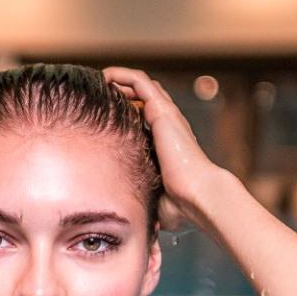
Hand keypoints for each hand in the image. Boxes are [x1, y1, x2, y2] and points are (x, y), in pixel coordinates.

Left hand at [101, 67, 227, 232]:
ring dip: (121, 80)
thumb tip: (132, 219)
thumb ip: (143, 201)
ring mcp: (166, 116)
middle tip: (98, 95)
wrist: (198, 195)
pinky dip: (123, 75)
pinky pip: (141, 82)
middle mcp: (167, 126)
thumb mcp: (156, 201)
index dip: (126, 114)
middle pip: (144, 98)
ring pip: (143, 86)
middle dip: (122, 93)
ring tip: (100, 80)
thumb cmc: (182, 204)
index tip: (103, 117)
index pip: (145, 119)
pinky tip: (105, 76)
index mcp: (166, 143)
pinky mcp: (162, 111)